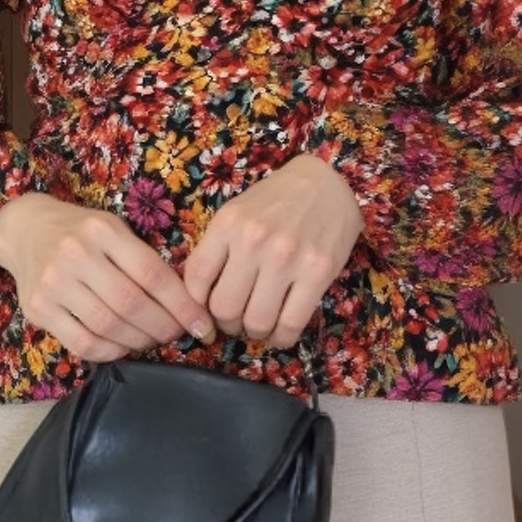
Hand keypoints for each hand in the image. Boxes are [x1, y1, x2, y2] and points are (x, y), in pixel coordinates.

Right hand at [0, 193, 216, 361]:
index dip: (183, 305)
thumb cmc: (82, 232)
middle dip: (164, 327)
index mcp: (103, 230)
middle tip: (177, 335)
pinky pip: (82, 343)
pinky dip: (111, 352)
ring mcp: (53, 283)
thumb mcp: (114, 229)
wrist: (25, 230)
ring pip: (108, 327)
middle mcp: (76, 254)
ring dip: (140, 341)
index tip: (202, 324)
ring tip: (153, 340)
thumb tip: (187, 303)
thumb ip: (143, 260)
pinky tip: (124, 346)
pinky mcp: (37, 309)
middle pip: (132, 304)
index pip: (152, 275)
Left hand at [184, 155, 363, 350]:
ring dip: (255, 332)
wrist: (326, 182)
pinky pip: (291, 324)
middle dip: (227, 324)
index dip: (196, 306)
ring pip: (257, 322)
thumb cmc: (276, 201)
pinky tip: (280, 332)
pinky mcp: (318, 272)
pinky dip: (282, 338)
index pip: (196, 280)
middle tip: (236, 320)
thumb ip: (217, 251)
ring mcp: (287, 257)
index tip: (207, 313)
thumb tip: (199, 301)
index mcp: (227, 224)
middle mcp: (254, 240)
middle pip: (224, 308)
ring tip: (259, 324)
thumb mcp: (236, 213)